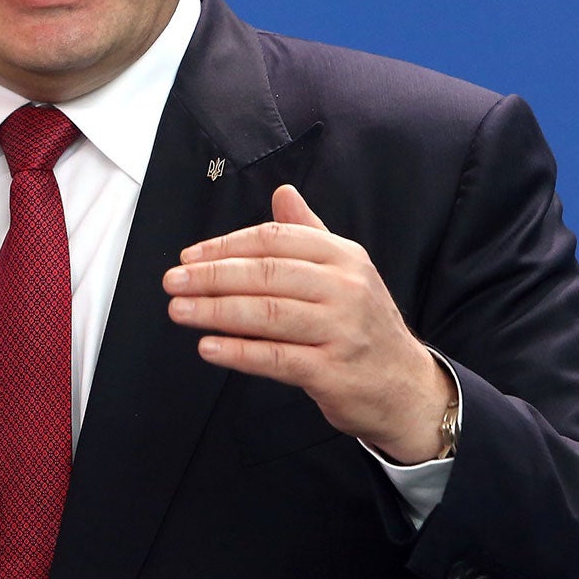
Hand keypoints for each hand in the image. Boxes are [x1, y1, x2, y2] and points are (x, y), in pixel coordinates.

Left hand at [163, 184, 449, 462]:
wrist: (404, 384)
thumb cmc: (361, 324)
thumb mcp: (344, 271)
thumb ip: (309, 233)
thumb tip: (282, 193)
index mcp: (343, 257)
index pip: (275, 241)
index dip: (226, 247)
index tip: (190, 257)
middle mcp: (345, 288)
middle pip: (267, 274)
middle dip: (213, 276)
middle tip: (174, 282)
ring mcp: (341, 329)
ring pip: (268, 314)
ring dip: (215, 311)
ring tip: (179, 310)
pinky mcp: (332, 371)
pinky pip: (276, 357)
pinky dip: (238, 352)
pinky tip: (208, 347)